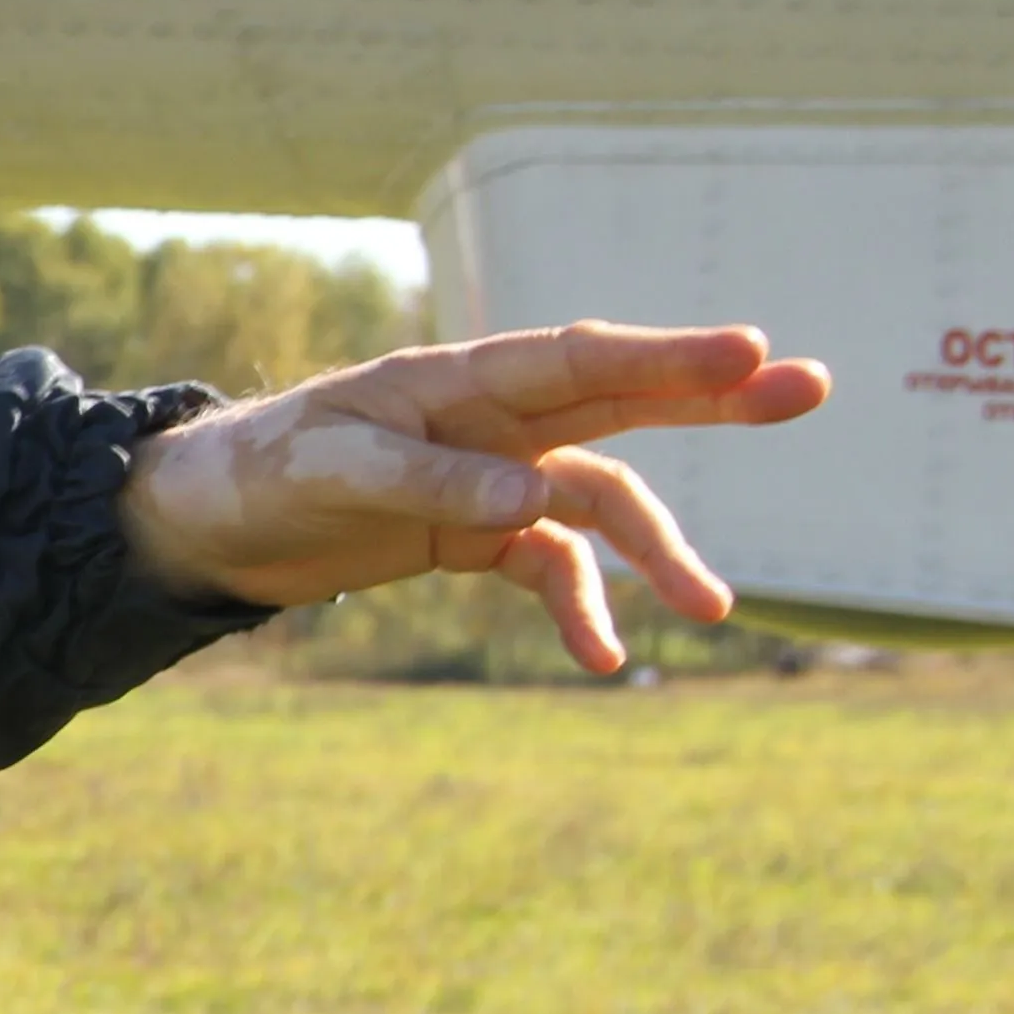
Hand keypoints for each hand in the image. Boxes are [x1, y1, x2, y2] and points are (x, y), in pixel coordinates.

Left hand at [121, 320, 833, 672]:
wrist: (202, 523)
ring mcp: (491, 476)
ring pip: (601, 500)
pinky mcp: (475, 535)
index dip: (665, 356)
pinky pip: (552, 568)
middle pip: (621, 402)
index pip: (579, 359)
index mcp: (456, 381)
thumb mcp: (331, 474)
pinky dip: (581, 609)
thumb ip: (432, 484)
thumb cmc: (259, 472)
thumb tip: (535, 502)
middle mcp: (490, 420)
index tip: (749, 351)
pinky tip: (603, 662)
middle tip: (811, 388)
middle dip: (713, 399)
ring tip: (714, 611)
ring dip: (658, 551)